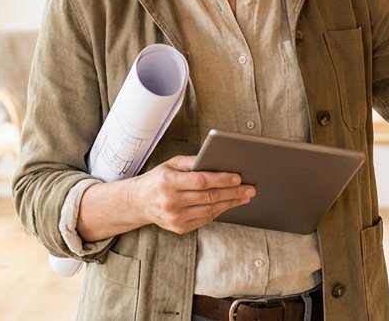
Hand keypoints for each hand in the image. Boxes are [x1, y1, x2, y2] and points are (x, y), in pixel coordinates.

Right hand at [77, 154, 253, 239]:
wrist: (138, 202)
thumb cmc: (157, 179)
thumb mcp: (170, 164)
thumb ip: (192, 162)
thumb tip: (215, 160)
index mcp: (168, 182)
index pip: (200, 181)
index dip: (221, 180)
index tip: (238, 178)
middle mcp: (171, 201)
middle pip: (208, 197)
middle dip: (232, 193)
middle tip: (249, 189)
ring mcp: (175, 217)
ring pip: (209, 210)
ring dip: (230, 204)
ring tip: (244, 197)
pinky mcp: (179, 228)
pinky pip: (204, 219)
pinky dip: (219, 211)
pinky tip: (228, 204)